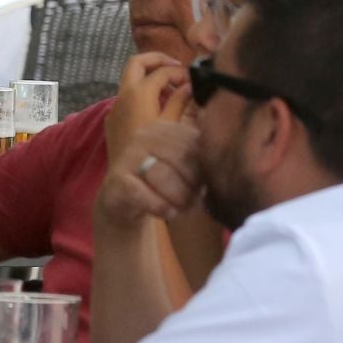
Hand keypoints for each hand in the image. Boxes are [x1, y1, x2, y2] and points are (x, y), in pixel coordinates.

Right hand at [97, 90, 200, 229]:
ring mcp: (128, 155)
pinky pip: (144, 194)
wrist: (122, 201)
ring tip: (183, 209)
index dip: (206, 169)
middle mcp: (145, 135)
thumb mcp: (182, 168)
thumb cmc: (161, 184)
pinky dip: (161, 207)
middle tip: (195, 201)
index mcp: (166, 128)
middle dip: (194, 185)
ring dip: (179, 198)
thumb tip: (225, 170)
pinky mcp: (117, 179)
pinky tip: (168, 214)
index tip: (206, 186)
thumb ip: (201, 161)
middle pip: (182, 159)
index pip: (196, 143)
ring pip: (164, 176)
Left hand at [104, 53, 189, 156]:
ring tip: (170, 87)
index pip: (161, 71)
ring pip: (129, 79)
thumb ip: (181, 102)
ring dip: (149, 77)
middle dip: (156, 60)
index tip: (192, 81)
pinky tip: (156, 105)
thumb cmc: (153, 151)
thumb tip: (189, 86)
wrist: (128, 177)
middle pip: (136, 63)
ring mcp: (114, 107)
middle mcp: (122, 95)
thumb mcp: (172, 125)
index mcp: (139, 93)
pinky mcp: (111, 119)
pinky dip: (140, 92)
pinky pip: (126, 97)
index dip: (179, 72)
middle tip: (175, 66)